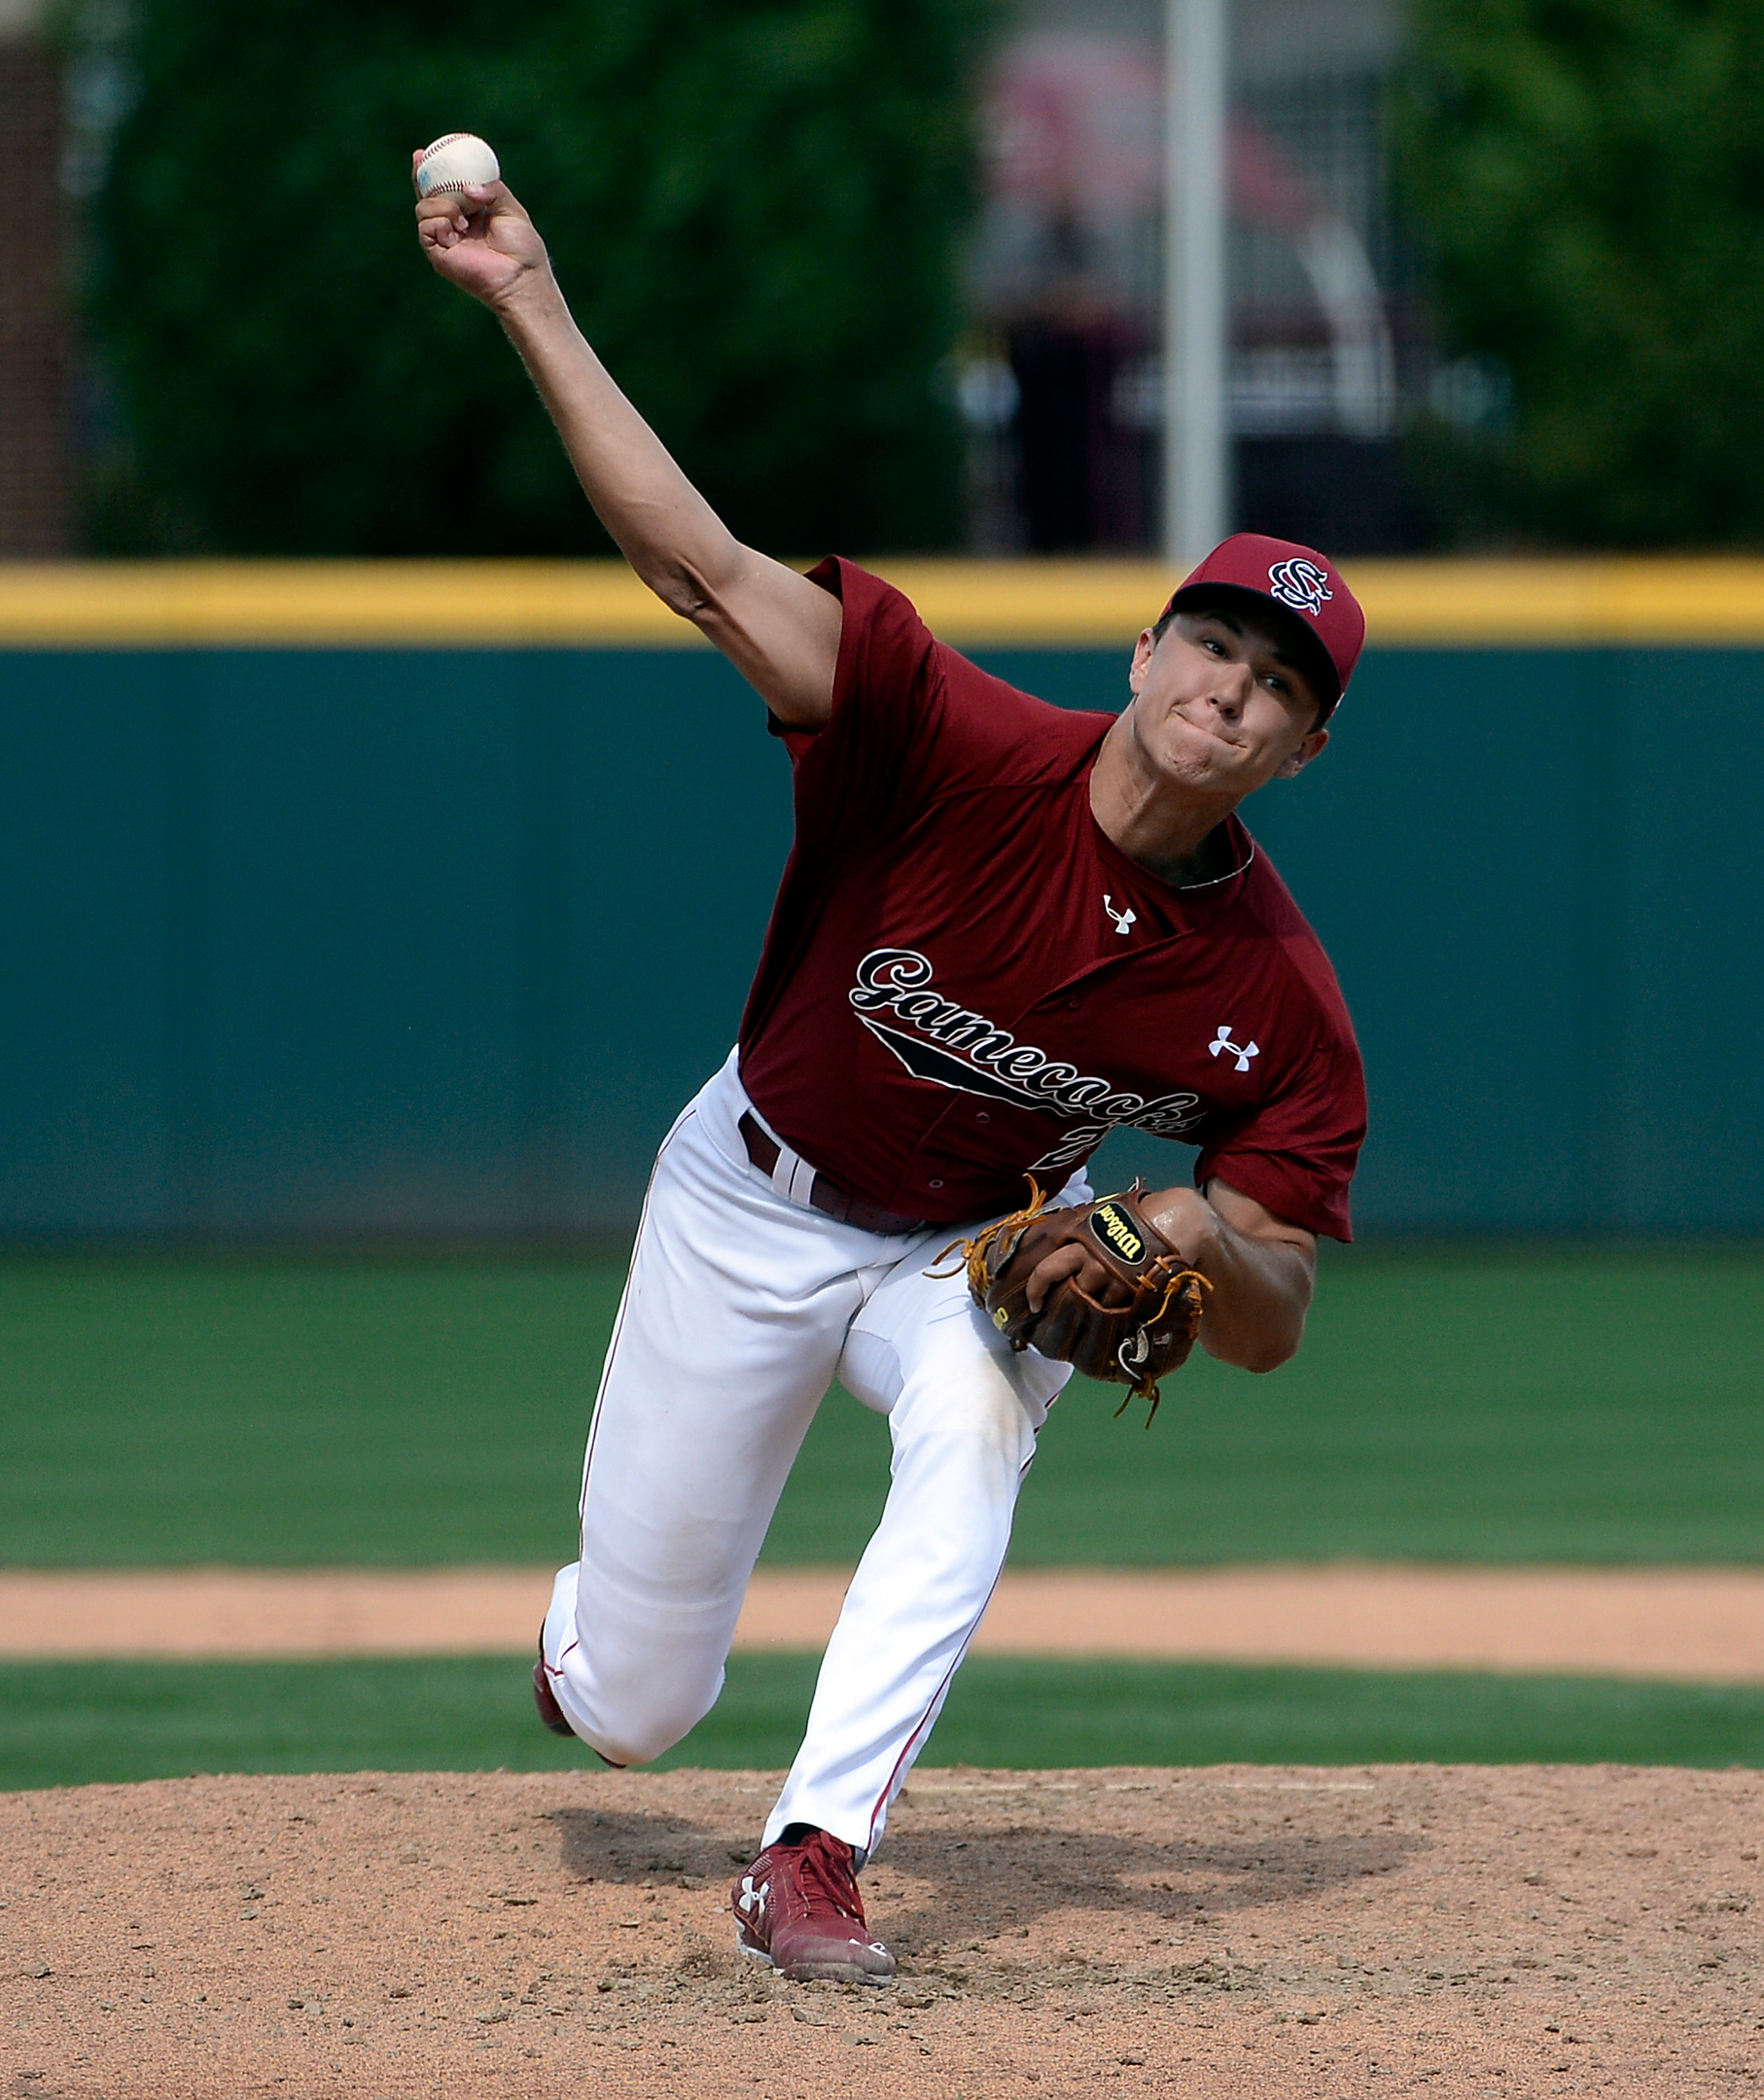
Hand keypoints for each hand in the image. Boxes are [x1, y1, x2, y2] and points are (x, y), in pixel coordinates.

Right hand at [413, 152, 550, 312]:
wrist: (521, 277)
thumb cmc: (522, 249)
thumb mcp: (511, 209)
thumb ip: (493, 190)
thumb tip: (467, 188)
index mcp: (470, 215)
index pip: (446, 190)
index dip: (433, 172)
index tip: (425, 153)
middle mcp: (454, 227)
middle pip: (427, 197)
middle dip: (420, 177)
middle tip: (419, 159)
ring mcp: (444, 241)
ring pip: (423, 209)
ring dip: (441, 204)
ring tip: (464, 217)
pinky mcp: (438, 255)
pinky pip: (426, 227)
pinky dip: (439, 221)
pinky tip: (458, 228)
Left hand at [1024, 1185, 1212, 1313]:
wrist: (1178, 1221)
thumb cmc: (1136, 1216)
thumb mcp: (1101, 1217)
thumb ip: (1080, 1233)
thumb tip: (1055, 1245)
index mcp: (1081, 1240)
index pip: (1048, 1269)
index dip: (1036, 1289)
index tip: (1034, 1303)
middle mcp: (1094, 1260)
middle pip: (1068, 1294)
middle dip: (1060, 1308)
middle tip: (1055, 1318)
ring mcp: (1114, 1278)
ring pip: (1091, 1305)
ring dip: (1090, 1310)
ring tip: (1094, 1311)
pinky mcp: (1134, 1292)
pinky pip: (1117, 1311)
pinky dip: (1114, 1314)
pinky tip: (1116, 1315)